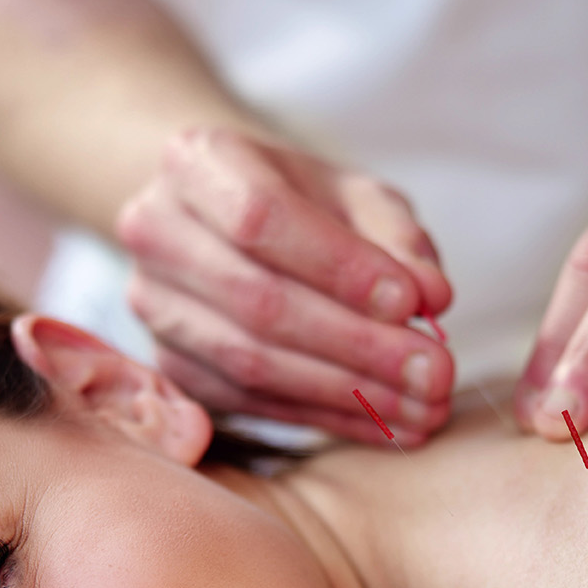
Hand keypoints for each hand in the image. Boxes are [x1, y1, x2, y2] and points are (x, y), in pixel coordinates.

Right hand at [115, 127, 455, 445]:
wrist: (223, 222)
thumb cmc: (300, 201)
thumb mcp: (355, 196)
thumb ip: (396, 238)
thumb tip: (430, 296)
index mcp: (196, 162)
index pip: (262, 218)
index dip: (338, 267)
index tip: (411, 302)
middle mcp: (156, 231)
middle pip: (257, 301)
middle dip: (357, 345)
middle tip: (434, 373)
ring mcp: (153, 304)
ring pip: (250, 364)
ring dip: (347, 394)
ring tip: (423, 408)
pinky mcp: (169, 365)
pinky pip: (251, 404)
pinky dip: (327, 417)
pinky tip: (388, 424)